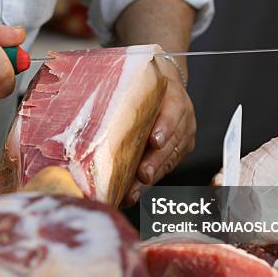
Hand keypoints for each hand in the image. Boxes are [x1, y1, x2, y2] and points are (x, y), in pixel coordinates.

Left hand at [122, 67, 195, 206]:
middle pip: (170, 143)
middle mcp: (184, 119)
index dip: (165, 128)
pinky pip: (166, 168)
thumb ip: (126, 98)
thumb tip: (92, 110)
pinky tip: (132, 193)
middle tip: (142, 175)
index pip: (172, 113)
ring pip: (168, 160)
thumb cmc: (147, 85)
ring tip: (131, 193)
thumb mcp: (140, 83)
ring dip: (150, 179)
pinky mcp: (181, 150)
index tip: (155, 141)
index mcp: (174, 98)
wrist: (166, 83)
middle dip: (155, 162)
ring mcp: (185, 136)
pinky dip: (149, 183)